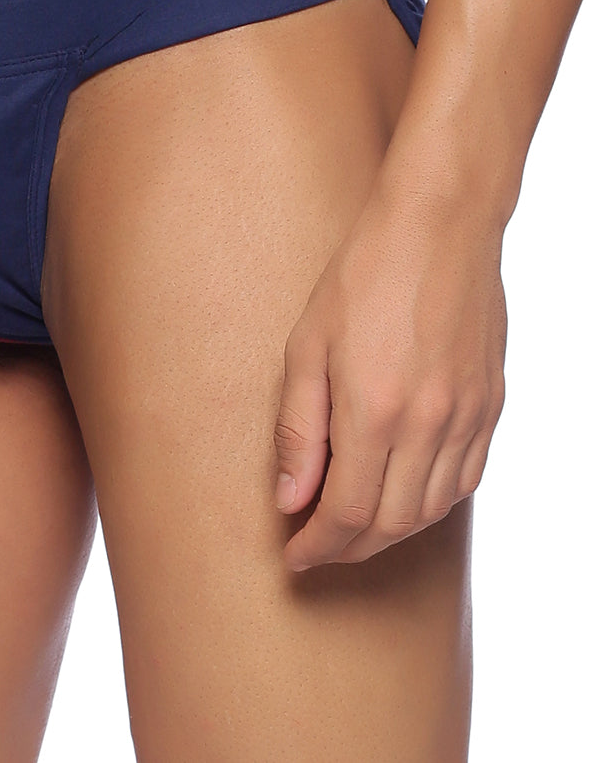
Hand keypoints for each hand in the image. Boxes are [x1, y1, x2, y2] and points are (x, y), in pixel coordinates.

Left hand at [272, 183, 507, 570]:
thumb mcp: (306, 346)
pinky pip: (466, 479)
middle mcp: (431, 424)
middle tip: (316, 546)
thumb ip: (299, 430)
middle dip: (349, 548)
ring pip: (433, 510)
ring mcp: (469, 416)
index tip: (293, 557)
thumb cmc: (361, 275)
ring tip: (353, 526)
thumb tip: (290, 500)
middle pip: (392, 524)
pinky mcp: (492, 403)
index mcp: (376, 410)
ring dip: (389, 532)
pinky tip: (403, 494)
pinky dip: (431, 503)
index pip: (348, 513)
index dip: (318, 545)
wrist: (439, 225)